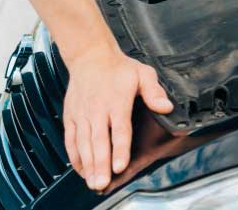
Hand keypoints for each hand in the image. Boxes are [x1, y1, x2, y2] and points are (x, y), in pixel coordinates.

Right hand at [62, 42, 173, 190]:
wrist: (90, 56)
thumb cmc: (118, 67)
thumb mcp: (142, 73)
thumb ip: (154, 91)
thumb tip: (166, 107)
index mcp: (117, 99)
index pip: (120, 128)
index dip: (120, 148)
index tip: (120, 165)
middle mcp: (98, 108)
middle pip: (99, 140)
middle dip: (101, 163)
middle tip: (102, 182)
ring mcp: (82, 113)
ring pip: (83, 142)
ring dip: (88, 164)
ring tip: (92, 181)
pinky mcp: (71, 115)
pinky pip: (70, 139)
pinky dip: (75, 156)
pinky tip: (81, 169)